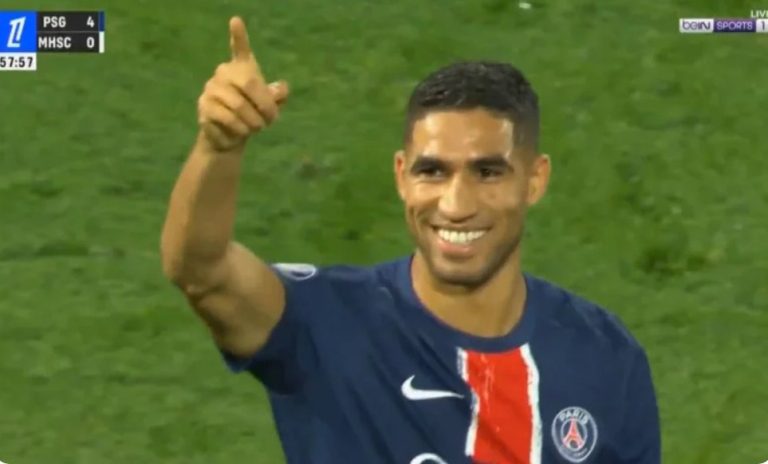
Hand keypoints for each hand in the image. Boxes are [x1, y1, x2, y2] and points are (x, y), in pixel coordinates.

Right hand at [197, 16, 288, 151]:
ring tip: (256, 128)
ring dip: (254, 122)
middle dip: (265, 106)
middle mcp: (224, 73)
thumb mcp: (269, 106)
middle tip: (270, 121)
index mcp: (241, 69)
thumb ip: (277, 96)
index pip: (240, 49)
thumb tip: (282, 89)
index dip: (238, 36)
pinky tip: (240, 132)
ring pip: (239, 105)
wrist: (231, 137)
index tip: (236, 21)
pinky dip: (240, 130)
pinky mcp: (204, 107)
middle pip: (249, 83)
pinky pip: (227, 119)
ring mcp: (211, 89)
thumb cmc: (252, 115)